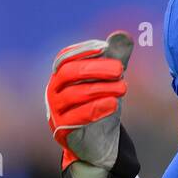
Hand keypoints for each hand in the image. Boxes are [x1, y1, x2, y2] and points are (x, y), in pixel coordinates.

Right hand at [45, 31, 139, 177]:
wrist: (98, 142)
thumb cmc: (101, 104)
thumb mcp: (110, 81)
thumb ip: (116, 58)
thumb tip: (124, 35)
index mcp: (61, 75)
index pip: (66, 57)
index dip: (83, 50)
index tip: (105, 48)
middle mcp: (53, 91)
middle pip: (69, 74)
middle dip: (95, 68)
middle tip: (120, 69)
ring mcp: (55, 111)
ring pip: (74, 96)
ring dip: (100, 89)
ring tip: (124, 88)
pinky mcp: (62, 130)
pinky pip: (75, 118)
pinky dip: (95, 109)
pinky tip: (113, 104)